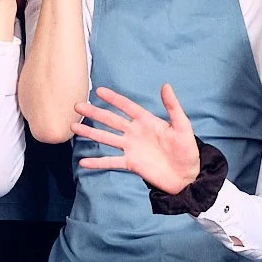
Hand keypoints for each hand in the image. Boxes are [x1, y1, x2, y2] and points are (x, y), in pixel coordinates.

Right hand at [73, 84, 201, 195]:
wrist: (187, 176)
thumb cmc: (187, 150)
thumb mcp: (183, 126)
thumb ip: (173, 107)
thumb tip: (166, 85)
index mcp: (147, 121)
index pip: (127, 106)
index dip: (113, 98)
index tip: (99, 90)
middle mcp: (135, 133)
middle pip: (111, 120)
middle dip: (94, 113)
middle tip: (78, 106)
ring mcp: (131, 148)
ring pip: (107, 138)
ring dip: (91, 133)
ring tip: (73, 127)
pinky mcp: (131, 164)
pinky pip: (111, 162)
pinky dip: (97, 162)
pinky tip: (83, 162)